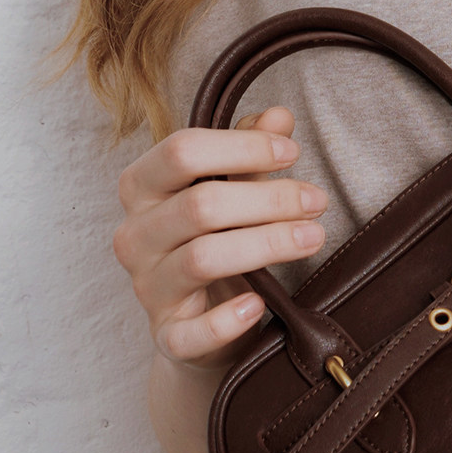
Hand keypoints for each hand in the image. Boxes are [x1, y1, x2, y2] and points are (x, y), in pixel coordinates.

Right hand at [113, 107, 328, 372]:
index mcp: (141, 187)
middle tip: (317, 200)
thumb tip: (279, 116)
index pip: (182, 151)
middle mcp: (135, 235)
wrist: (200, 321)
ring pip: (203, 258)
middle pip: (200, 205)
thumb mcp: (230, 189)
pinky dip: (226, 321)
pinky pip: (192, 333)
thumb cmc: (216, 238)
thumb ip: (249, 155)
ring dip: (268, 244)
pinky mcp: (168, 336)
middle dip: (269, 198)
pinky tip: (259, 305)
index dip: (242, 146)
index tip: (292, 152)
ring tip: (313, 237)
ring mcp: (147, 288)